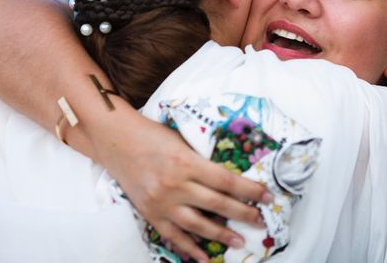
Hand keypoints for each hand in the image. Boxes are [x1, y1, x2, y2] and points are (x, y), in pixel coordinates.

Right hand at [93, 108, 272, 261]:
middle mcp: (176, 185)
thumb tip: (232, 178)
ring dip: (221, 234)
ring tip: (239, 241)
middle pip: (217, 204)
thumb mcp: (184, 142)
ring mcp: (162, 202)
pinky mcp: (150, 214)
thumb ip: (204, 160)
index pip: (227, 181)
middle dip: (243, 213)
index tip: (268, 196)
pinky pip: (174, 236)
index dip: (250, 190)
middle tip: (261, 222)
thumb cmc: (154, 136)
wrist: (118, 141)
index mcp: (187, 162)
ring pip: (198, 225)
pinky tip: (204, 257)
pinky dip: (190, 249)